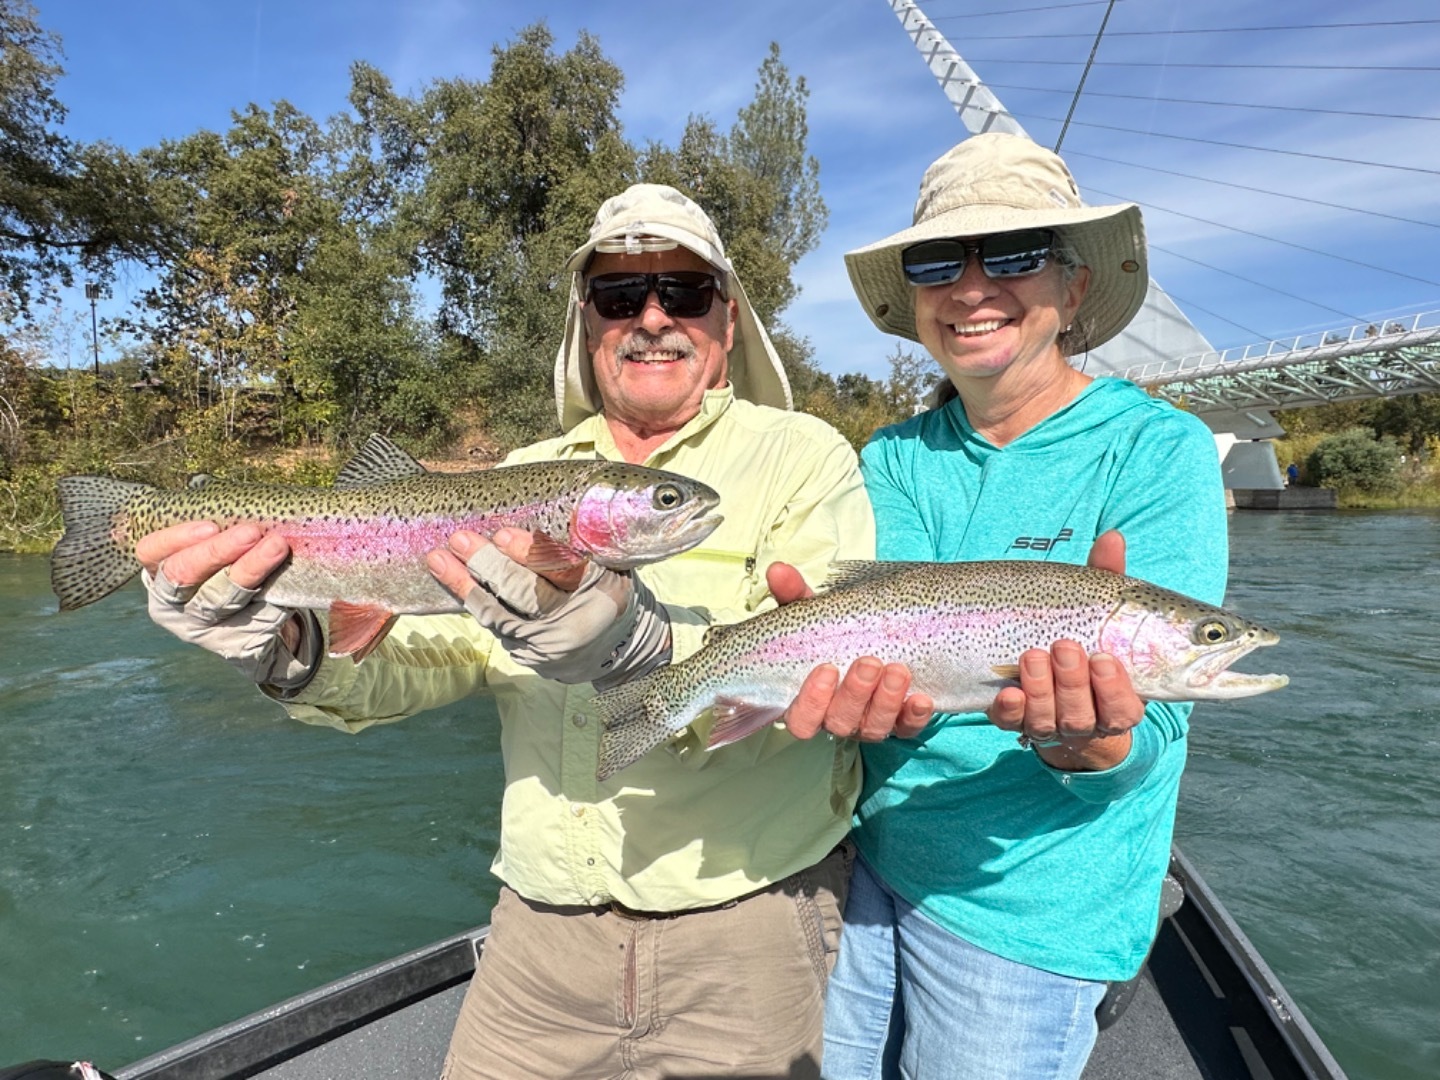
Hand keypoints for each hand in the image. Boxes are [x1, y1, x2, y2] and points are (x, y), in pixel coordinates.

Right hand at [136, 521, 318, 689]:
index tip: (210, 525)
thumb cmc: (227, 574)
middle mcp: (173, 604)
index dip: (176, 538)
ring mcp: (202, 627)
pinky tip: (288, 574)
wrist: (254, 628)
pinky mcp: (235, 644)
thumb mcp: (214, 552)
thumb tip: (242, 501)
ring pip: (222, 596)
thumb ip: (217, 531)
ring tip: (277, 546)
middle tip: (250, 532)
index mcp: (159, 573)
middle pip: (185, 576)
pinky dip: (274, 592)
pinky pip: (255, 615)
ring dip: (251, 569)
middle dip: (217, 551)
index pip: (151, 551)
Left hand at [427, 527, 669, 685]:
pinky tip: (453, 581)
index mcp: (602, 593)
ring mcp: (548, 646)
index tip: (501, 534)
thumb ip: (584, 541)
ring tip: (438, 560)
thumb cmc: (608, 591)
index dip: (530, 552)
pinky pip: (495, 626)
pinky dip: (473, 601)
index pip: (562, 570)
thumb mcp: (612, 564)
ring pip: (500, 614)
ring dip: (465, 585)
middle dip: (489, 565)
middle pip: (525, 594)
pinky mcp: (528, 657)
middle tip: (459, 540)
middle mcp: (574, 624)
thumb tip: (540, 504)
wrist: (618, 648)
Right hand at [767, 561, 933, 741]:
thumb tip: (777, 569)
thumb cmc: (835, 628)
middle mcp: (838, 715)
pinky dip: (914, 716)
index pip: (801, 717)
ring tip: (898, 669)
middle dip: (855, 694)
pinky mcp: (902, 720)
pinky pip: (908, 728)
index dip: (812, 700)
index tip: (827, 667)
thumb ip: (793, 593)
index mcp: (809, 698)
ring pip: (874, 727)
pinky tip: (922, 698)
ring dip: (886, 702)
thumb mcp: (813, 610)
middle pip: (839, 722)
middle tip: (869, 661)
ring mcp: (870, 720)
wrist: (879, 633)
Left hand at [986, 530, 1143, 768]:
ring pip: (1049, 722)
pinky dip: (1010, 709)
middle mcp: (1086, 717)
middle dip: (1073, 684)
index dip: (1116, 691)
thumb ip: (1106, 577)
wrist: (1041, 666)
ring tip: (1032, 656)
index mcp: (1118, 698)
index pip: (1126, 709)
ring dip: (1041, 691)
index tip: (1104, 659)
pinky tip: (1007, 691)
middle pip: (1084, 716)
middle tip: (1063, 646)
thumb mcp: (1095, 605)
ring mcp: (1048, 721)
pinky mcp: (1013, 719)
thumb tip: (1112, 537)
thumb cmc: (1082, 631)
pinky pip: (1011, 724)